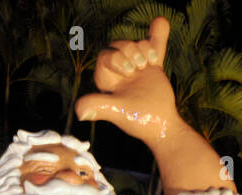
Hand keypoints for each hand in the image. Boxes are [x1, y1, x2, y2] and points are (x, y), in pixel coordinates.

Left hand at [75, 17, 176, 142]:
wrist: (163, 125)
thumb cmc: (138, 121)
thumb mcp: (118, 111)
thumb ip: (99, 106)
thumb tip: (79, 111)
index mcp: (107, 80)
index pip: (105, 57)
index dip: (116, 58)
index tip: (129, 72)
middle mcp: (119, 72)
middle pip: (119, 46)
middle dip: (129, 50)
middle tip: (140, 67)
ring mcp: (137, 68)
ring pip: (135, 45)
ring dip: (144, 48)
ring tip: (150, 64)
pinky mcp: (152, 67)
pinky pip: (154, 46)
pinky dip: (158, 35)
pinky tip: (161, 22)